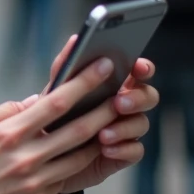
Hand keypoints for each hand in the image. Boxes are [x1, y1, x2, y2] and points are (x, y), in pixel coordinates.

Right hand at [0, 56, 122, 193]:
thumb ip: (5, 110)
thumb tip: (34, 102)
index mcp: (9, 133)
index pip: (55, 103)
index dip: (82, 83)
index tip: (102, 67)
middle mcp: (27, 157)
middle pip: (78, 130)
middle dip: (104, 110)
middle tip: (122, 96)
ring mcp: (35, 181)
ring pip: (80, 157)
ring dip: (100, 139)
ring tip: (113, 124)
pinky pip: (64, 177)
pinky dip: (77, 163)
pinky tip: (87, 152)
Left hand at [41, 36, 159, 193]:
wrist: (45, 154)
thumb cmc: (54, 115)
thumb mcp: (56, 89)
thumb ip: (66, 65)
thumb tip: (75, 39)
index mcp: (114, 83)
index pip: (138, 71)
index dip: (143, 67)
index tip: (138, 67)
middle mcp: (125, 104)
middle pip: (148, 96)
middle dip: (138, 98)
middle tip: (118, 102)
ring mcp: (127, 129)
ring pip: (141, 124)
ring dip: (125, 127)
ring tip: (103, 133)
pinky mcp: (123, 153)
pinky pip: (135, 151)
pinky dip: (122, 149)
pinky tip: (106, 148)